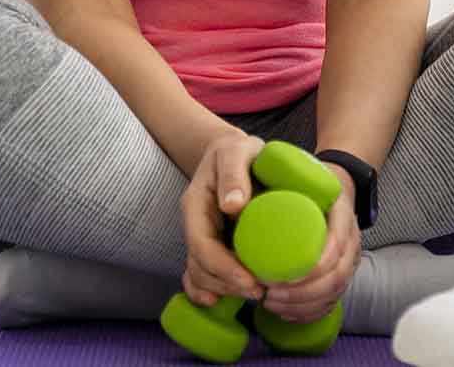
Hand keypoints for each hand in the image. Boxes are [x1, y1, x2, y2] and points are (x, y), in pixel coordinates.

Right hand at [179, 131, 266, 307]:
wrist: (233, 152)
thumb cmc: (238, 150)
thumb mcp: (236, 151)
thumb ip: (234, 174)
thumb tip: (232, 205)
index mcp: (195, 205)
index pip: (202, 246)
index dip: (224, 268)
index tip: (250, 280)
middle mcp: (194, 224)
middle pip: (200, 266)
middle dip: (227, 284)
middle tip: (259, 292)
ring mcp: (200, 236)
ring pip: (200, 274)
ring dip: (223, 290)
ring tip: (254, 294)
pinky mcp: (210, 243)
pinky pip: (199, 273)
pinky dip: (205, 290)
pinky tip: (218, 302)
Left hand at [259, 164, 360, 322]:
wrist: (330, 181)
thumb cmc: (302, 177)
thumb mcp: (285, 170)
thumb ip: (260, 181)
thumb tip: (231, 206)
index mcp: (341, 210)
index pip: (336, 245)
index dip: (312, 267)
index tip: (281, 277)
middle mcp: (350, 235)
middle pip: (337, 276)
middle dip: (303, 293)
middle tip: (269, 294)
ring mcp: (349, 255)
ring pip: (335, 290)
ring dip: (304, 304)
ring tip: (271, 303)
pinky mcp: (341, 270)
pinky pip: (332, 298)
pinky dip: (309, 310)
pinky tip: (286, 312)